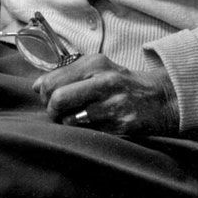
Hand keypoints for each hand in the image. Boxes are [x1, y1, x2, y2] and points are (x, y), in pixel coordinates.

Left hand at [33, 51, 178, 136]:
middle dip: (51, 110)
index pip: (54, 80)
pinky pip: (88, 133)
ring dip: (67, 123)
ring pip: (71, 120)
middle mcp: (105, 81)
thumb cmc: (122, 83)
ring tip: (75, 119)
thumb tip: (37, 86)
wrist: (160, 98)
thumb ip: (67, 74)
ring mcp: (114, 105)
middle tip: (56, 113)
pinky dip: (83, 132)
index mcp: (96, 63)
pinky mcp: (121, 126)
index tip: (47, 98)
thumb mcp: (98, 69)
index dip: (44, 93)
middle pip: (58, 99)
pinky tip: (90, 126)